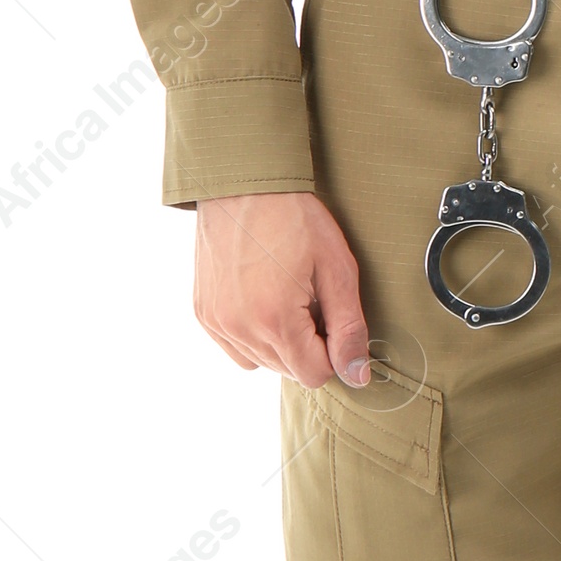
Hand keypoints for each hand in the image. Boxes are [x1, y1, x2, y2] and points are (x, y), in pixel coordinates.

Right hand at [194, 192, 371, 386]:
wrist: (243, 184)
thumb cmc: (294, 218)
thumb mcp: (337, 269)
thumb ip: (349, 328)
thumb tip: (357, 375)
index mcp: (275, 320)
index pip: (314, 375)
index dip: (332, 349)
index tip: (330, 314)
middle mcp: (239, 329)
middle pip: (288, 370)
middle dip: (307, 344)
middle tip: (308, 298)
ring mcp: (216, 322)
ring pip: (262, 363)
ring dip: (281, 342)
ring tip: (285, 295)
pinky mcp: (204, 313)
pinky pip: (236, 348)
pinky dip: (254, 336)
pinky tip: (262, 300)